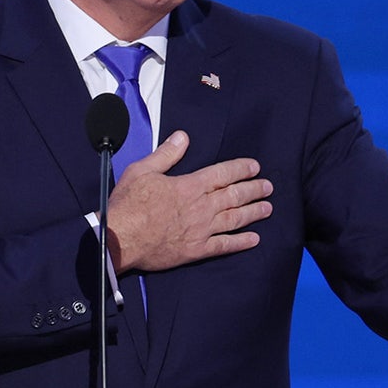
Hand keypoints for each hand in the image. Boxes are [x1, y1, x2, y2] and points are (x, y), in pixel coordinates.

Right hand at [105, 130, 273, 272]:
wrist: (119, 239)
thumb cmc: (128, 205)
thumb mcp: (142, 171)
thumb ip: (166, 154)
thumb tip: (182, 137)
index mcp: (189, 186)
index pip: (222, 174)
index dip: (241, 169)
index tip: (254, 167)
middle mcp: (200, 207)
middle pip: (234, 196)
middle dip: (254, 190)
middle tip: (268, 187)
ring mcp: (200, 230)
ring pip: (234, 219)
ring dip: (253, 213)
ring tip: (267, 208)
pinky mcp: (196, 250)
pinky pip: (224, 246)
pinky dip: (241, 242)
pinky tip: (254, 239)